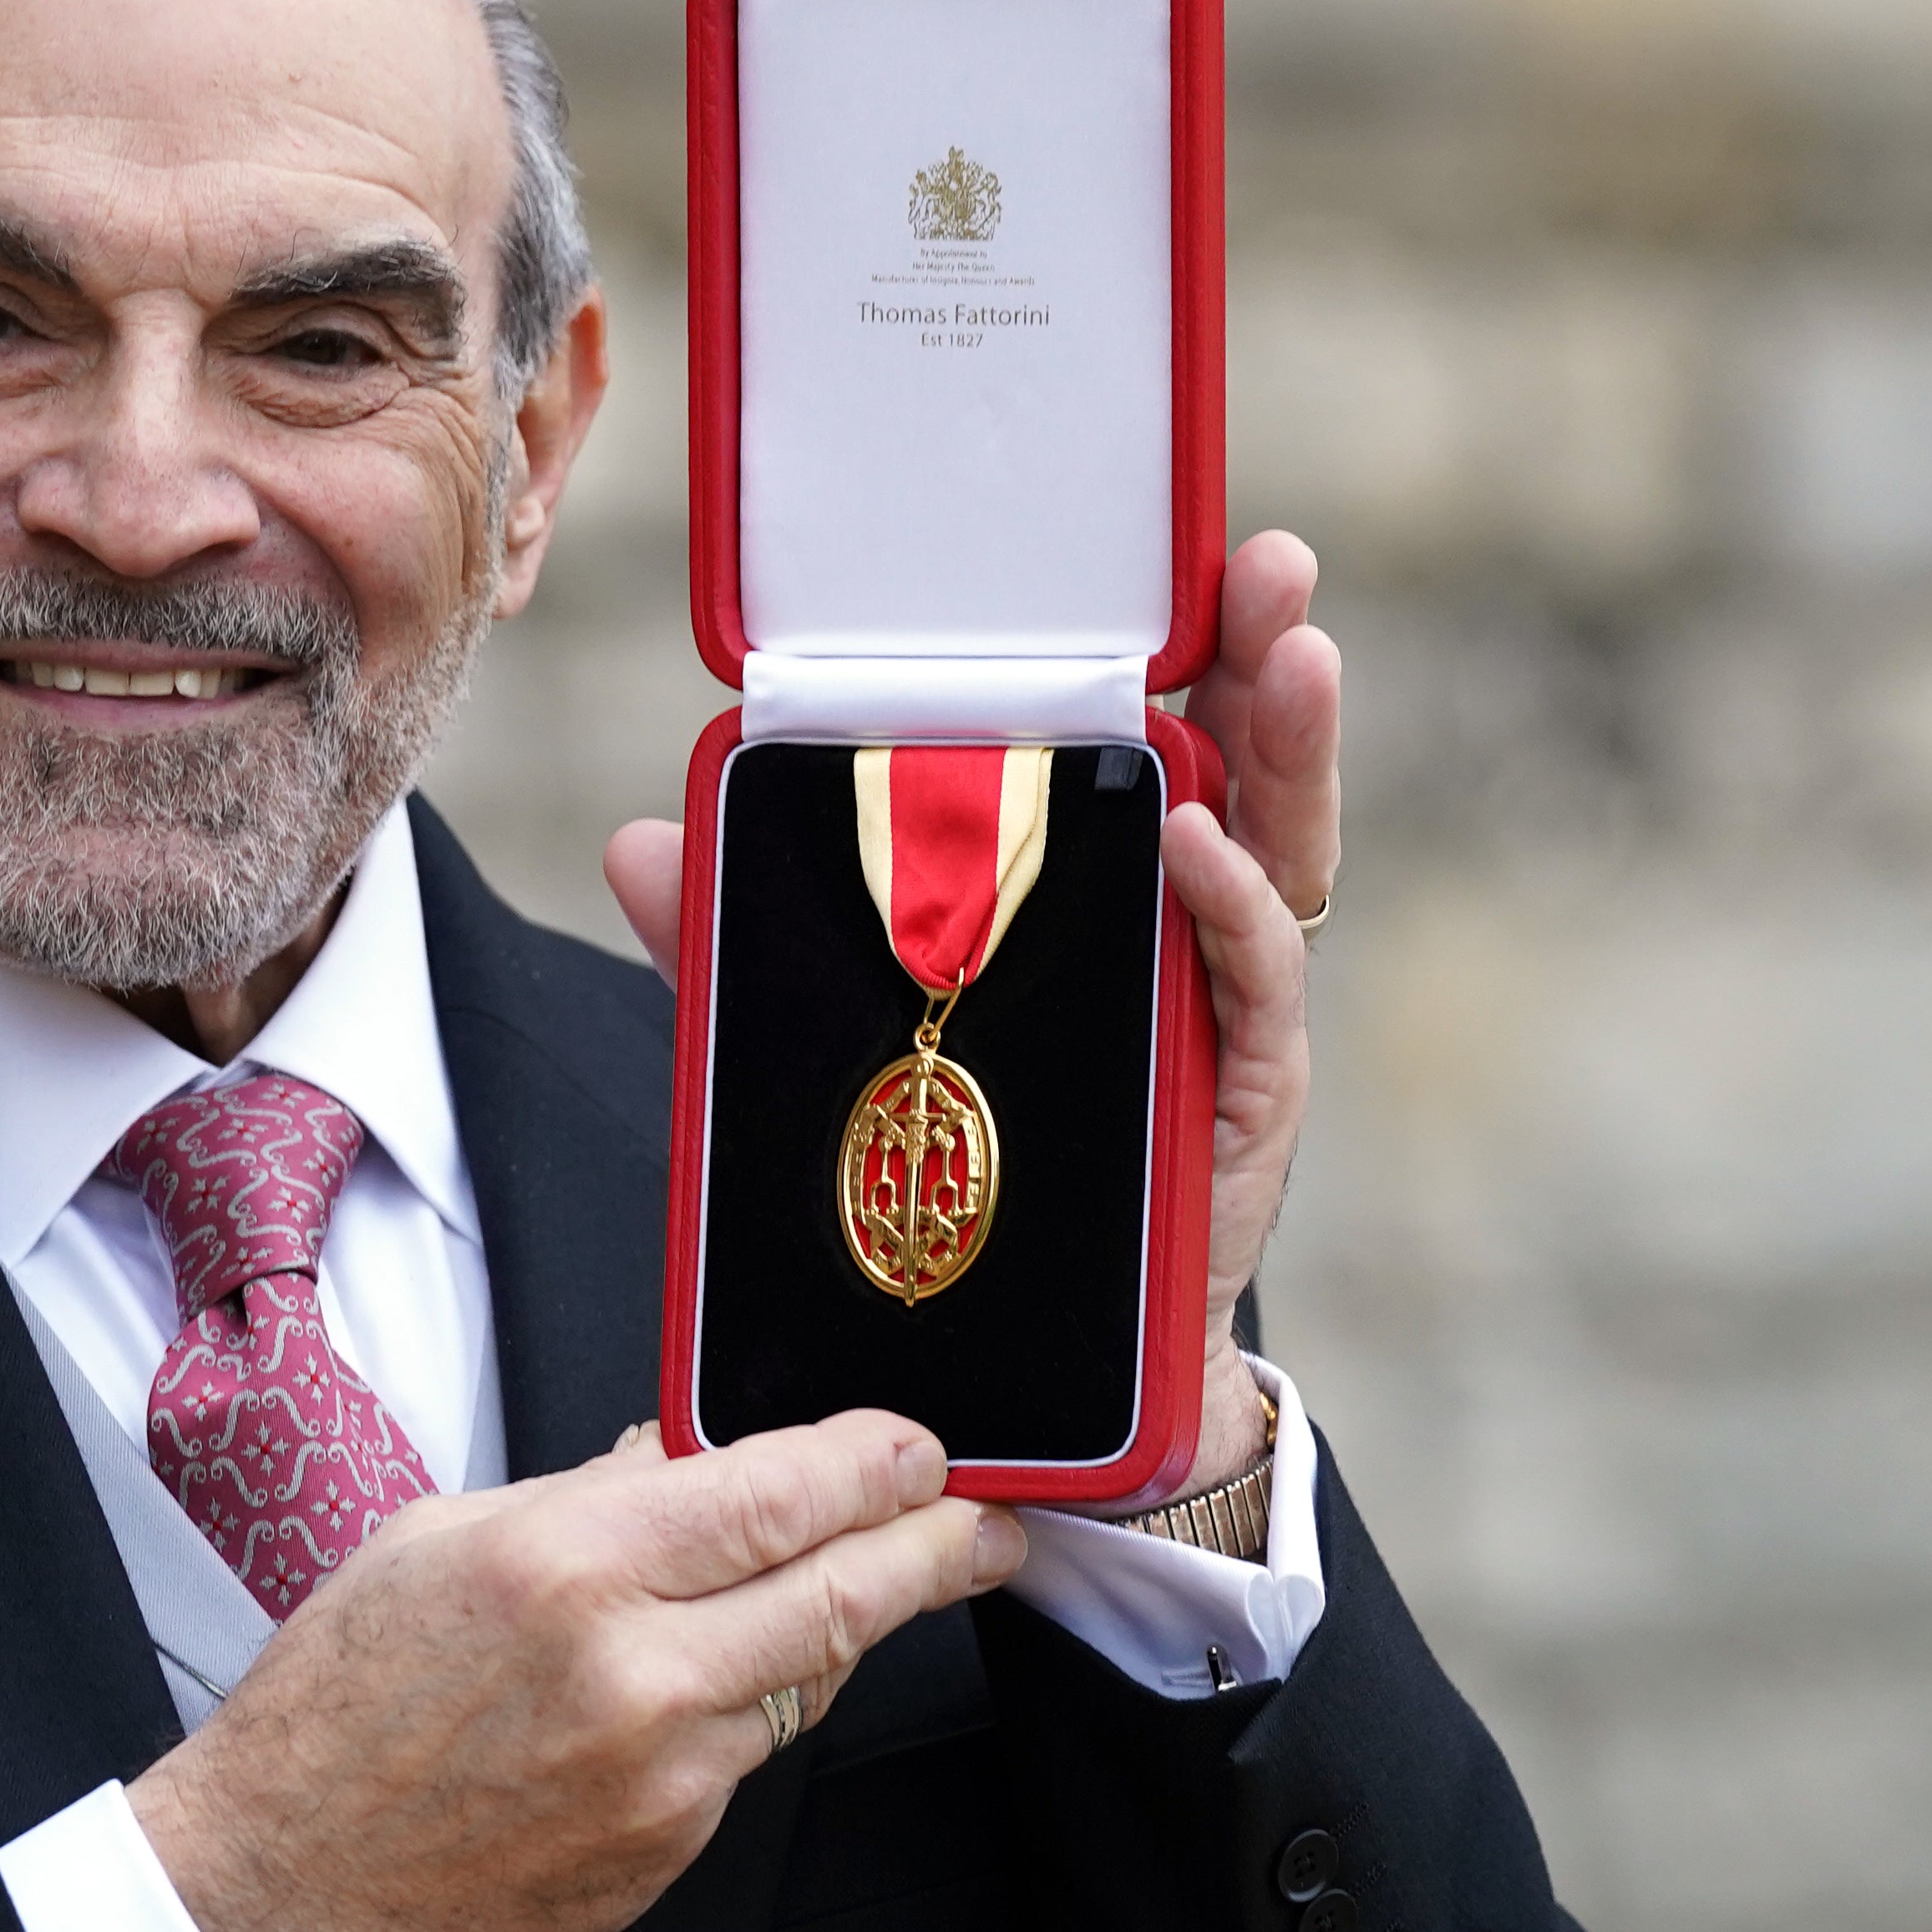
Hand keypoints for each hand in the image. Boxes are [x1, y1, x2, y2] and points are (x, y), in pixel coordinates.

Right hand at [129, 1410, 1020, 1931]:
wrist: (288, 1885)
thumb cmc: (340, 1707)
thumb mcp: (440, 1539)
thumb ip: (586, 1493)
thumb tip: (690, 1454)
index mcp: (566, 1564)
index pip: (782, 1493)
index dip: (880, 1466)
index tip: (921, 1450)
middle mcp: (631, 1669)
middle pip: (844, 1590)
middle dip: (938, 1545)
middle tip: (986, 1520)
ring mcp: (662, 1771)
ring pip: (815, 1673)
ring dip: (859, 1619)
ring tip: (896, 1575)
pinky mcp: (670, 1844)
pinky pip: (754, 1749)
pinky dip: (764, 1699)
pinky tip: (745, 1672)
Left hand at [603, 529, 1340, 1500]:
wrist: (1014, 1376)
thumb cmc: (950, 1177)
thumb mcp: (830, 1039)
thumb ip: (745, 950)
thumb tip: (643, 848)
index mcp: (1094, 899)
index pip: (1149, 744)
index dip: (1178, 647)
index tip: (1192, 555)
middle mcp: (1177, 943)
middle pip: (1245, 779)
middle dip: (1267, 663)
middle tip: (1274, 568)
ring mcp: (1215, 1024)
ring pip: (1278, 869)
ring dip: (1288, 761)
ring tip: (1288, 663)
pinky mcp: (1235, 1112)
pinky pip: (1251, 999)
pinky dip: (1231, 914)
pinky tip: (1201, 849)